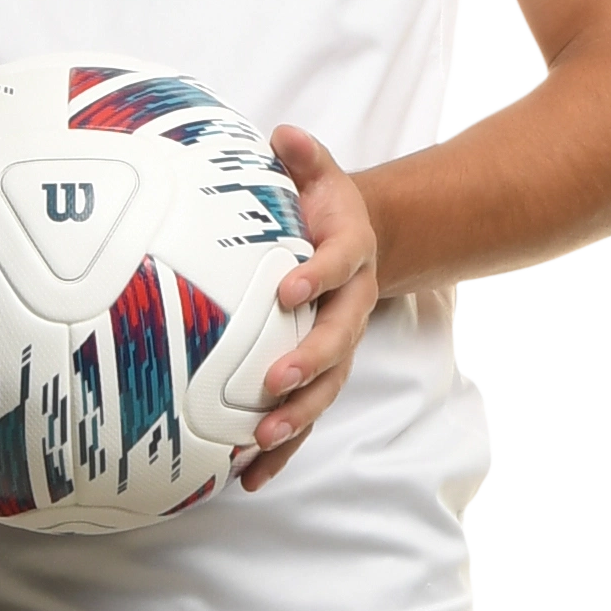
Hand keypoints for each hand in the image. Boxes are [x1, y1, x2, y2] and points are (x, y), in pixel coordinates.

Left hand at [235, 126, 380, 492]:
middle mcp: (351, 305)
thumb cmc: (323, 208)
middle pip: (338, 341)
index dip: (318, 276)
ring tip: (261, 441)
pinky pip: (306, 413)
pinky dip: (283, 447)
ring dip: (297, 417)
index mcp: (352, 254)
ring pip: (326, 388)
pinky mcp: (322, 373)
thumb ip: (305, 158)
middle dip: (308, 364)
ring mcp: (340, 344)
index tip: (289, 287)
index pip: (340, 265)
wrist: (359, 243)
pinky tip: (250, 475)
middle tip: (273, 382)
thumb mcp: (320, 175)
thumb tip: (285, 135)